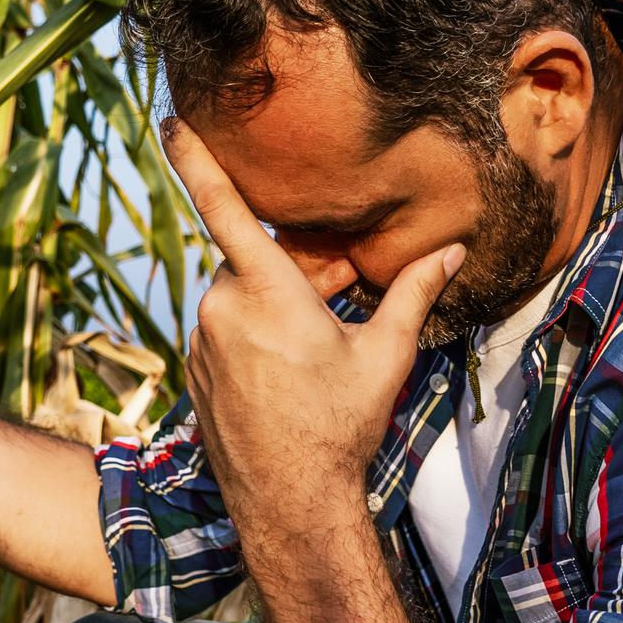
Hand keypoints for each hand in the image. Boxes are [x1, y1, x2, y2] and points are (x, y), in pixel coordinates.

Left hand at [163, 120, 461, 558]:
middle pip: (255, 262)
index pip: (222, 207)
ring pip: (240, 298)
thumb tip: (451, 251)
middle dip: (294, 270)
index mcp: (265, 292)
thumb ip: (411, 293)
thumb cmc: (340, 427)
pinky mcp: (195, 372)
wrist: (291, 503)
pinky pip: (225, 332)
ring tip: (315, 347)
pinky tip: (287, 374)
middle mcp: (222, 308)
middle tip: (340, 295)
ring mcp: (201, 342)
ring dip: (274, 306)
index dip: (196, 158)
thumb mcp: (384, 356)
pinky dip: (253, 336)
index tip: (171, 119)